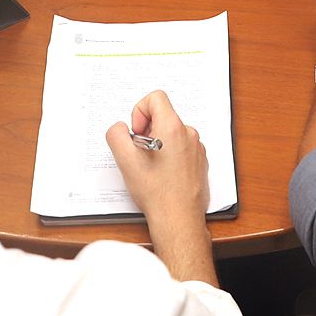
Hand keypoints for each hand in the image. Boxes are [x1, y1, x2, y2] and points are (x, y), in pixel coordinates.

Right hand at [105, 90, 208, 221]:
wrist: (178, 218)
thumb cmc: (156, 192)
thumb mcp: (125, 160)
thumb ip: (116, 134)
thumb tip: (120, 128)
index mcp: (172, 127)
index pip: (155, 98)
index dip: (140, 111)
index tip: (137, 133)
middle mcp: (188, 134)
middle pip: (163, 116)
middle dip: (147, 130)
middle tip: (140, 153)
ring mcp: (196, 148)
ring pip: (172, 133)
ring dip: (159, 144)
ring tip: (152, 167)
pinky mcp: (200, 161)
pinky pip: (182, 148)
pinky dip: (170, 155)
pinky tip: (163, 175)